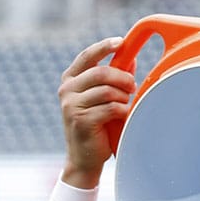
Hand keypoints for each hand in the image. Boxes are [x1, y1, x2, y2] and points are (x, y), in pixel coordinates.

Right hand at [58, 37, 136, 189]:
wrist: (84, 159)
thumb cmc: (96, 126)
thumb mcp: (101, 98)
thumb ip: (112, 79)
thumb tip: (130, 58)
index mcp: (70, 80)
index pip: (87, 56)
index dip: (104, 46)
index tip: (121, 42)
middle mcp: (67, 90)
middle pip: (101, 72)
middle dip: (122, 78)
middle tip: (133, 86)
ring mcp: (71, 105)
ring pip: (107, 90)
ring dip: (123, 97)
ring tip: (125, 105)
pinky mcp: (81, 120)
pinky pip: (110, 107)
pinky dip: (122, 110)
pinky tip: (123, 116)